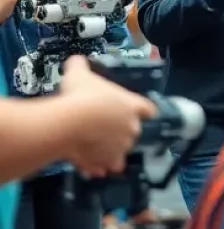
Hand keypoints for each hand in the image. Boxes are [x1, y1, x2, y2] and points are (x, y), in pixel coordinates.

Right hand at [59, 56, 157, 177]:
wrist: (70, 124)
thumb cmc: (81, 95)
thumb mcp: (79, 74)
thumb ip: (80, 66)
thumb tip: (75, 60)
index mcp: (132, 105)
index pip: (149, 109)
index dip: (142, 110)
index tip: (137, 111)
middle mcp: (131, 128)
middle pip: (133, 131)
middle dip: (121, 131)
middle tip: (104, 127)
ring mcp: (119, 148)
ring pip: (120, 153)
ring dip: (111, 153)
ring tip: (96, 149)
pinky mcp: (103, 163)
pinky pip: (103, 168)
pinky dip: (97, 167)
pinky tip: (88, 166)